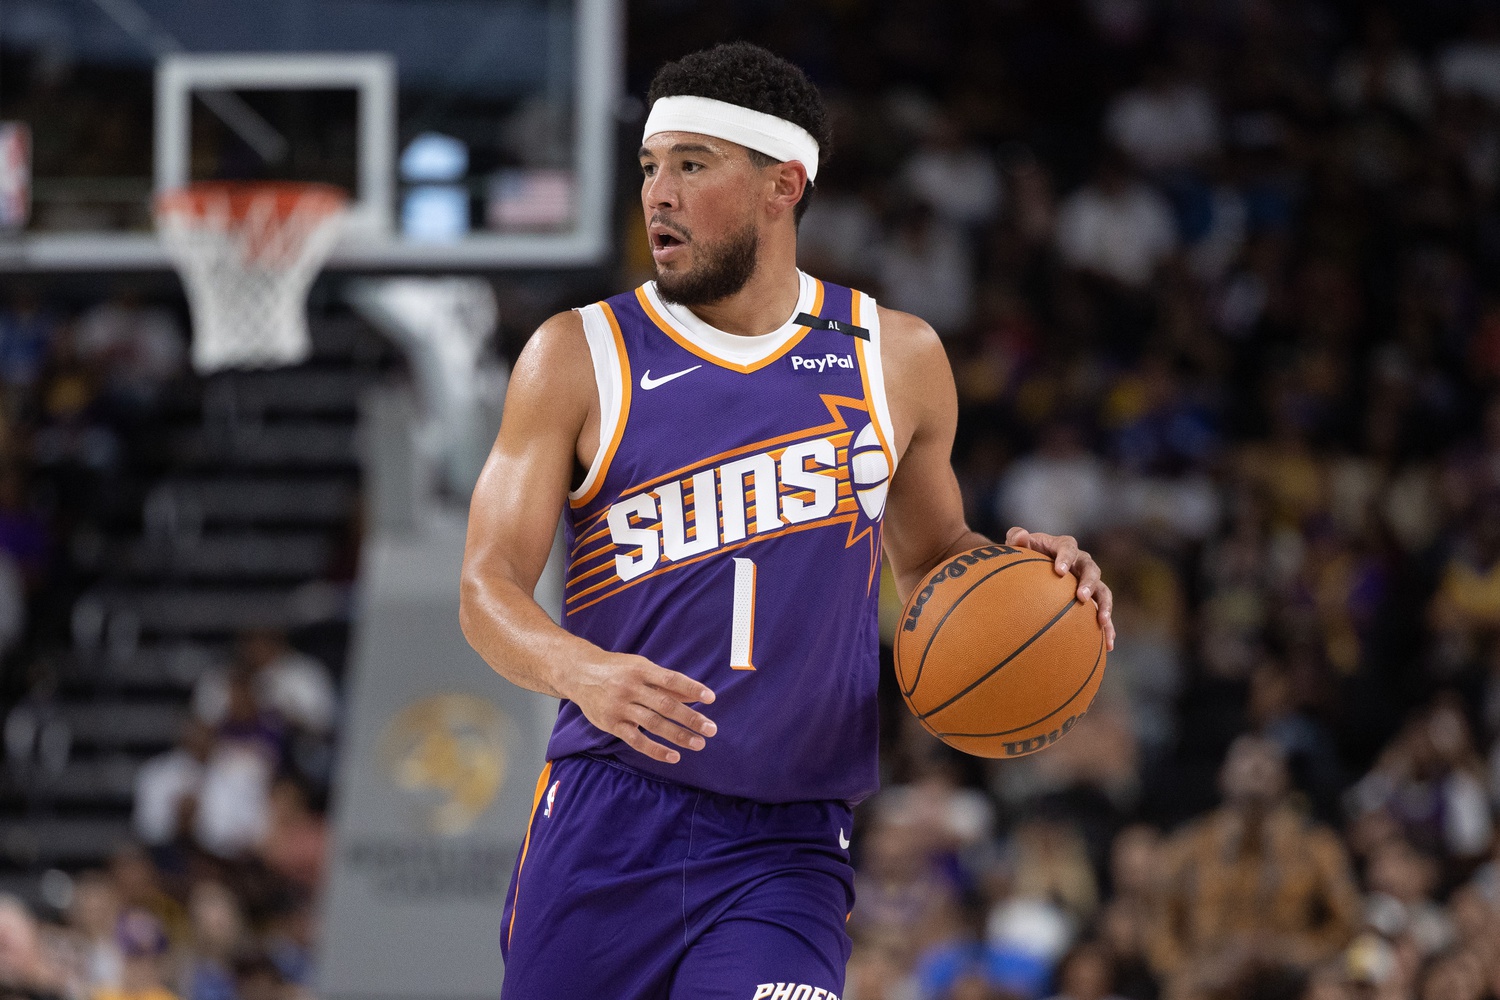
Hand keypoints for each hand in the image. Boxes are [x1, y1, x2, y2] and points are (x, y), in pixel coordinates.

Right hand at [560, 653, 716, 763]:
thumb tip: (695, 694)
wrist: (580, 673)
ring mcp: (620, 707)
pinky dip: (655, 750)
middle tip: (711, 729)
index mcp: (641, 670)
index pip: (671, 679)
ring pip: (653, 724)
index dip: (691, 688)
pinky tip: (673, 756)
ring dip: (678, 735)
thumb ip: (666, 682)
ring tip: (699, 743)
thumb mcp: (641, 667)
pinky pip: (636, 740)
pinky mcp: (612, 724)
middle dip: (690, 718)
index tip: (711, 698)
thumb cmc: (617, 669)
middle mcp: (631, 688)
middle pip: (665, 705)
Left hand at [1005, 526, 1115, 649]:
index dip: (1066, 557)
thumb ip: (1016, 538)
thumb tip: (1021, 536)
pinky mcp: (1093, 600)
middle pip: (1091, 569)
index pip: (1068, 547)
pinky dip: (1108, 628)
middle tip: (1081, 597)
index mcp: (1064, 546)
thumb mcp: (1017, 545)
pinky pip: (1103, 612)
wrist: (1031, 569)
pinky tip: (1108, 644)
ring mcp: (1089, 581)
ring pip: (1103, 591)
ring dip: (1104, 606)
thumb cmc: (1024, 555)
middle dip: (1088, 583)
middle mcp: (1081, 562)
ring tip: (1102, 621)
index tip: (1059, 571)